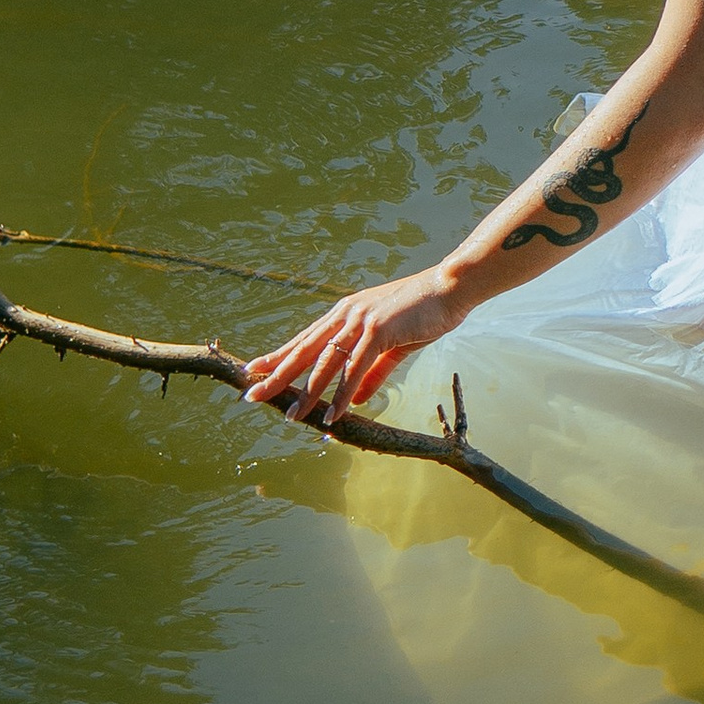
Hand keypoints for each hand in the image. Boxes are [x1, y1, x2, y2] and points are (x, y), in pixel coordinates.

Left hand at [241, 266, 465, 422]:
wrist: (451, 288)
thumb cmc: (424, 312)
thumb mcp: (393, 345)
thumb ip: (373, 372)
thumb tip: (356, 401)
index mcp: (346, 314)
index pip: (305, 339)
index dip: (280, 356)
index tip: (255, 371)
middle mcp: (346, 315)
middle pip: (305, 350)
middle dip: (277, 375)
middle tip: (252, 395)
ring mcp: (360, 321)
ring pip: (326, 363)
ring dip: (307, 392)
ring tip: (291, 416)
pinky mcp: (378, 330)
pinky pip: (356, 368)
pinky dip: (343, 394)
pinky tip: (332, 413)